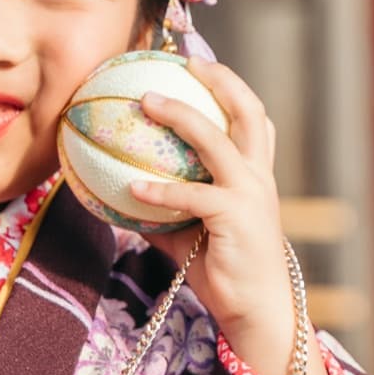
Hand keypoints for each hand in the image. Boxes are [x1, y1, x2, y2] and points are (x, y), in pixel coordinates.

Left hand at [127, 58, 289, 340]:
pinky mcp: (237, 217)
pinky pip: (192, 195)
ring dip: (180, 115)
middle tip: (184, 63)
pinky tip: (131, 189)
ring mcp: (251, 194)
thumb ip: (163, 207)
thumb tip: (115, 192)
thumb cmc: (222, 270)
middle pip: (247, 111)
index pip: (254, 119)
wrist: (256, 311)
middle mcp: (258, 176)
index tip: (200, 64)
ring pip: (216, 140)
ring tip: (146, 101)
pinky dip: (160, 190)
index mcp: (255, 175)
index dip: (232, 86)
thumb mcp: (190, 230)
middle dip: (219, 80)